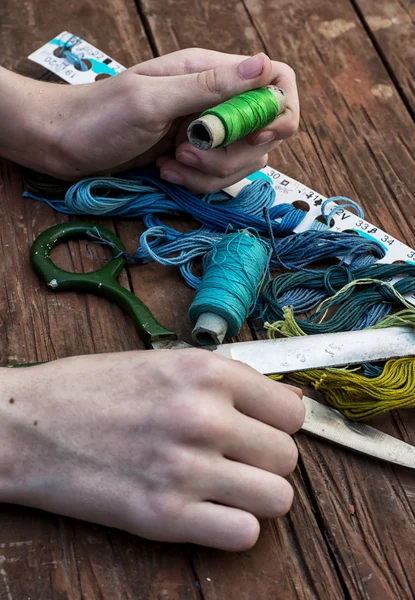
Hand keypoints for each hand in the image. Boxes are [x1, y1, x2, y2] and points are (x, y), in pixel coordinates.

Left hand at [0, 49, 298, 192]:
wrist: (65, 143)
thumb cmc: (101, 116)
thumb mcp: (153, 98)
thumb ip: (208, 86)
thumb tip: (263, 66)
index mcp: (209, 73)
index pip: (274, 81)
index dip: (278, 110)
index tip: (257, 134)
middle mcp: (214, 102)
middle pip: (263, 133)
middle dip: (231, 155)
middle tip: (186, 152)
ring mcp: (205, 133)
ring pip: (242, 162)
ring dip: (210, 173)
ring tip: (170, 164)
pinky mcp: (193, 159)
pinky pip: (217, 179)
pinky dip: (196, 183)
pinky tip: (166, 172)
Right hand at [0, 349, 303, 550]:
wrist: (28, 425)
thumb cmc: (92, 389)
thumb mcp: (164, 365)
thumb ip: (230, 382)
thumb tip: (288, 401)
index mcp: (205, 373)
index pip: (291, 411)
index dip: (280, 423)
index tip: (264, 428)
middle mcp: (202, 418)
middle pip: (287, 456)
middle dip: (267, 459)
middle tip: (238, 458)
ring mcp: (185, 469)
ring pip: (277, 498)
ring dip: (257, 494)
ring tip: (226, 485)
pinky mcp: (163, 518)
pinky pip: (243, 535)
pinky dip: (233, 527)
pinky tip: (208, 510)